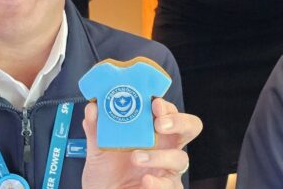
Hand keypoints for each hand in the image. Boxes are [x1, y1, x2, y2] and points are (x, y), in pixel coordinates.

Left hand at [82, 98, 200, 188]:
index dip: (165, 105)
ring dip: (160, 156)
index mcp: (151, 130)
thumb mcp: (97, 148)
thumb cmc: (105, 172)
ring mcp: (167, 169)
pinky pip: (171, 185)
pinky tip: (146, 181)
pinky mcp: (166, 188)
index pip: (167, 111)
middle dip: (179, 121)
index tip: (154, 103)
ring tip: (137, 157)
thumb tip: (92, 108)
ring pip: (180, 158)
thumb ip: (95, 128)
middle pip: (189, 127)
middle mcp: (164, 147)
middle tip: (159, 124)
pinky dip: (159, 183)